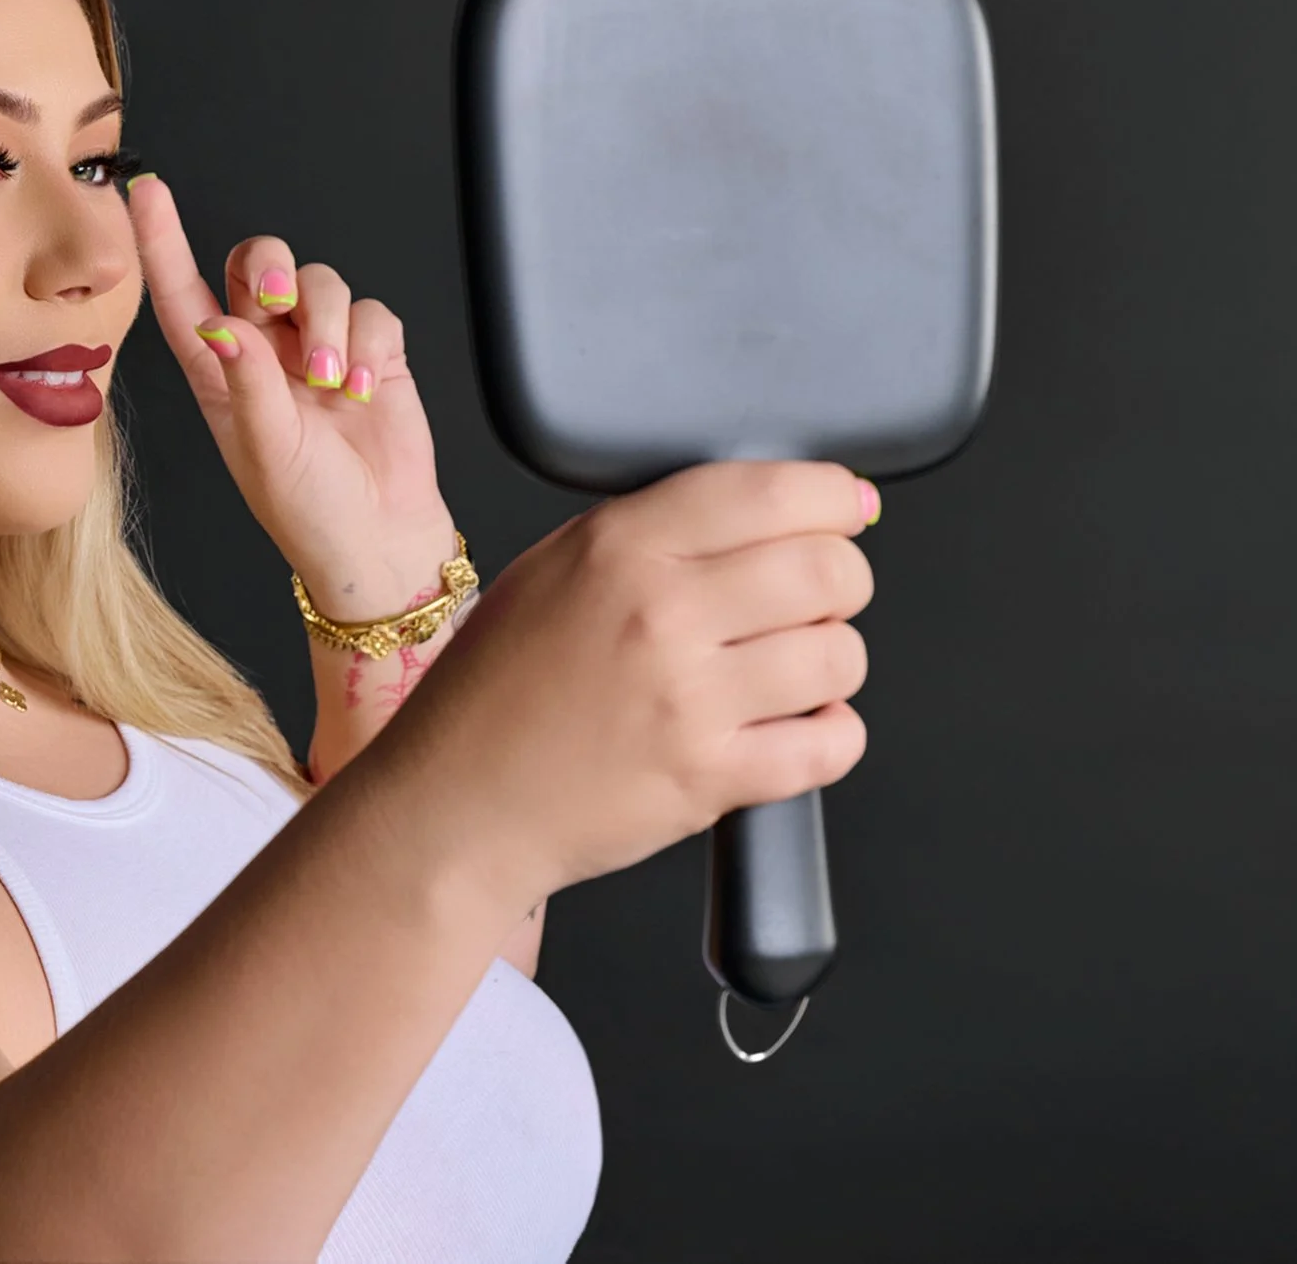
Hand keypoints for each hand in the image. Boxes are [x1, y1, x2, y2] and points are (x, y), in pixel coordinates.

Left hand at [126, 175, 457, 617]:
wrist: (380, 542)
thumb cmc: (310, 511)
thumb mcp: (267, 451)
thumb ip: (249, 383)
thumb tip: (224, 322)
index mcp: (220, 373)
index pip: (182, 293)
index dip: (162, 241)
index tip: (146, 192)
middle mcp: (266, 352)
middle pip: (260, 265)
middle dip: (272, 270)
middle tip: (278, 307)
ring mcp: (320, 349)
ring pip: (321, 283)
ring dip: (330, 325)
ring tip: (334, 384)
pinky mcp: (374, 354)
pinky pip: (374, 312)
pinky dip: (372, 346)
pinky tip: (366, 390)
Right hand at [366, 460, 878, 905]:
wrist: (454, 805)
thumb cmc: (493, 694)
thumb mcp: (549, 570)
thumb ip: (648, 532)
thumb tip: (767, 511)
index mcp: (618, 545)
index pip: (775, 490)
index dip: (833, 497)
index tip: (843, 511)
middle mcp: (658, 612)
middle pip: (828, 567)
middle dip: (842, 580)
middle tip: (818, 597)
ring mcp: (687, 699)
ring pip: (840, 654)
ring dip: (832, 662)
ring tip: (791, 672)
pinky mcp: (709, 778)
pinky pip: (831, 744)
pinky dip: (831, 736)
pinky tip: (794, 729)